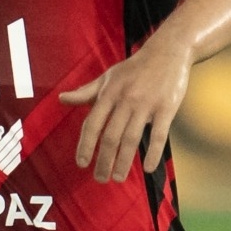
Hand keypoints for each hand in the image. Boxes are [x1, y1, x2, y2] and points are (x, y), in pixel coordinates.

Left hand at [60, 28, 192, 179]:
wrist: (168, 51)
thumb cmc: (134, 68)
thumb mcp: (108, 77)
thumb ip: (86, 92)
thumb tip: (62, 99)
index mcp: (109, 93)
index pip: (92, 124)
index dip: (85, 145)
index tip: (82, 163)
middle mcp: (125, 100)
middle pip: (111, 136)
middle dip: (103, 161)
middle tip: (100, 178)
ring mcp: (146, 104)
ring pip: (131, 139)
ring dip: (123, 162)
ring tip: (118, 178)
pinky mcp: (166, 108)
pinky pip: (158, 135)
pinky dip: (152, 153)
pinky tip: (147, 168)